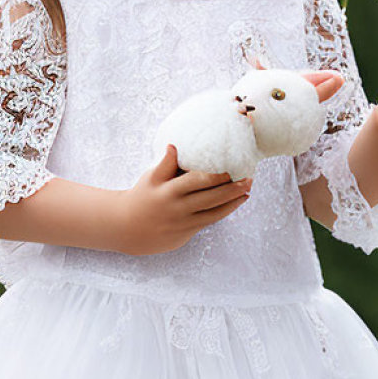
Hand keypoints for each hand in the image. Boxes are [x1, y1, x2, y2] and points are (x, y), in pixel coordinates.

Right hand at [115, 145, 251, 255]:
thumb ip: (165, 164)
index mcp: (169, 191)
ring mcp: (183, 222)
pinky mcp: (187, 233)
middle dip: (232, 188)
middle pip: (211, 197)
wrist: (128, 229)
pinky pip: (210, 221)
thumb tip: (175, 145)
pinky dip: (224, 212)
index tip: (232, 166)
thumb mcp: (150, 178)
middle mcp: (178, 208)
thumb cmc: (141, 197)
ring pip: (214, 212)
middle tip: (249, 178)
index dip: (217, 175)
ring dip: (233, 201)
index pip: (198, 181)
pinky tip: (235, 204)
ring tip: (247, 191)